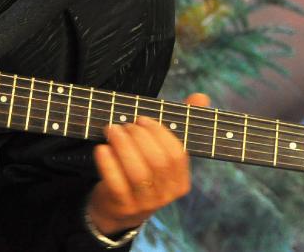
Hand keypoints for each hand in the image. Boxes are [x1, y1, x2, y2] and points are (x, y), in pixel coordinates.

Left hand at [86, 92, 211, 235]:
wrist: (118, 208)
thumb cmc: (143, 169)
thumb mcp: (161, 151)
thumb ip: (181, 123)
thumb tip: (200, 96)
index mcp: (180, 181)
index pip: (177, 155)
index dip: (159, 133)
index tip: (142, 119)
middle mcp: (165, 195)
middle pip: (157, 162)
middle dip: (139, 137)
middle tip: (125, 124)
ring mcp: (144, 203)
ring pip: (137, 173)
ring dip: (123, 145)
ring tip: (112, 130)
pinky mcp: (122, 206)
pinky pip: (116, 183)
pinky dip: (108, 162)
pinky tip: (102, 148)